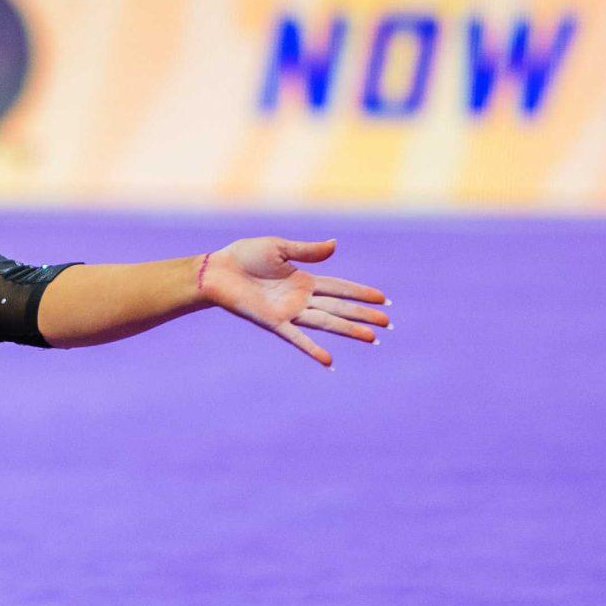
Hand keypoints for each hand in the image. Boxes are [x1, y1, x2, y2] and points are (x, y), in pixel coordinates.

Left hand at [199, 236, 388, 367]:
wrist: (217, 270)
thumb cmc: (244, 256)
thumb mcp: (278, 247)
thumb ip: (307, 251)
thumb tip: (336, 244)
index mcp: (304, 279)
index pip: (340, 288)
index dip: (361, 293)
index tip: (383, 299)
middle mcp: (301, 298)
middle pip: (339, 308)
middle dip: (363, 315)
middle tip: (388, 323)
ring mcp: (290, 312)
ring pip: (326, 322)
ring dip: (349, 330)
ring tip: (372, 338)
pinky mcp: (274, 322)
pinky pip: (297, 338)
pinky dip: (313, 349)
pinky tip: (330, 361)